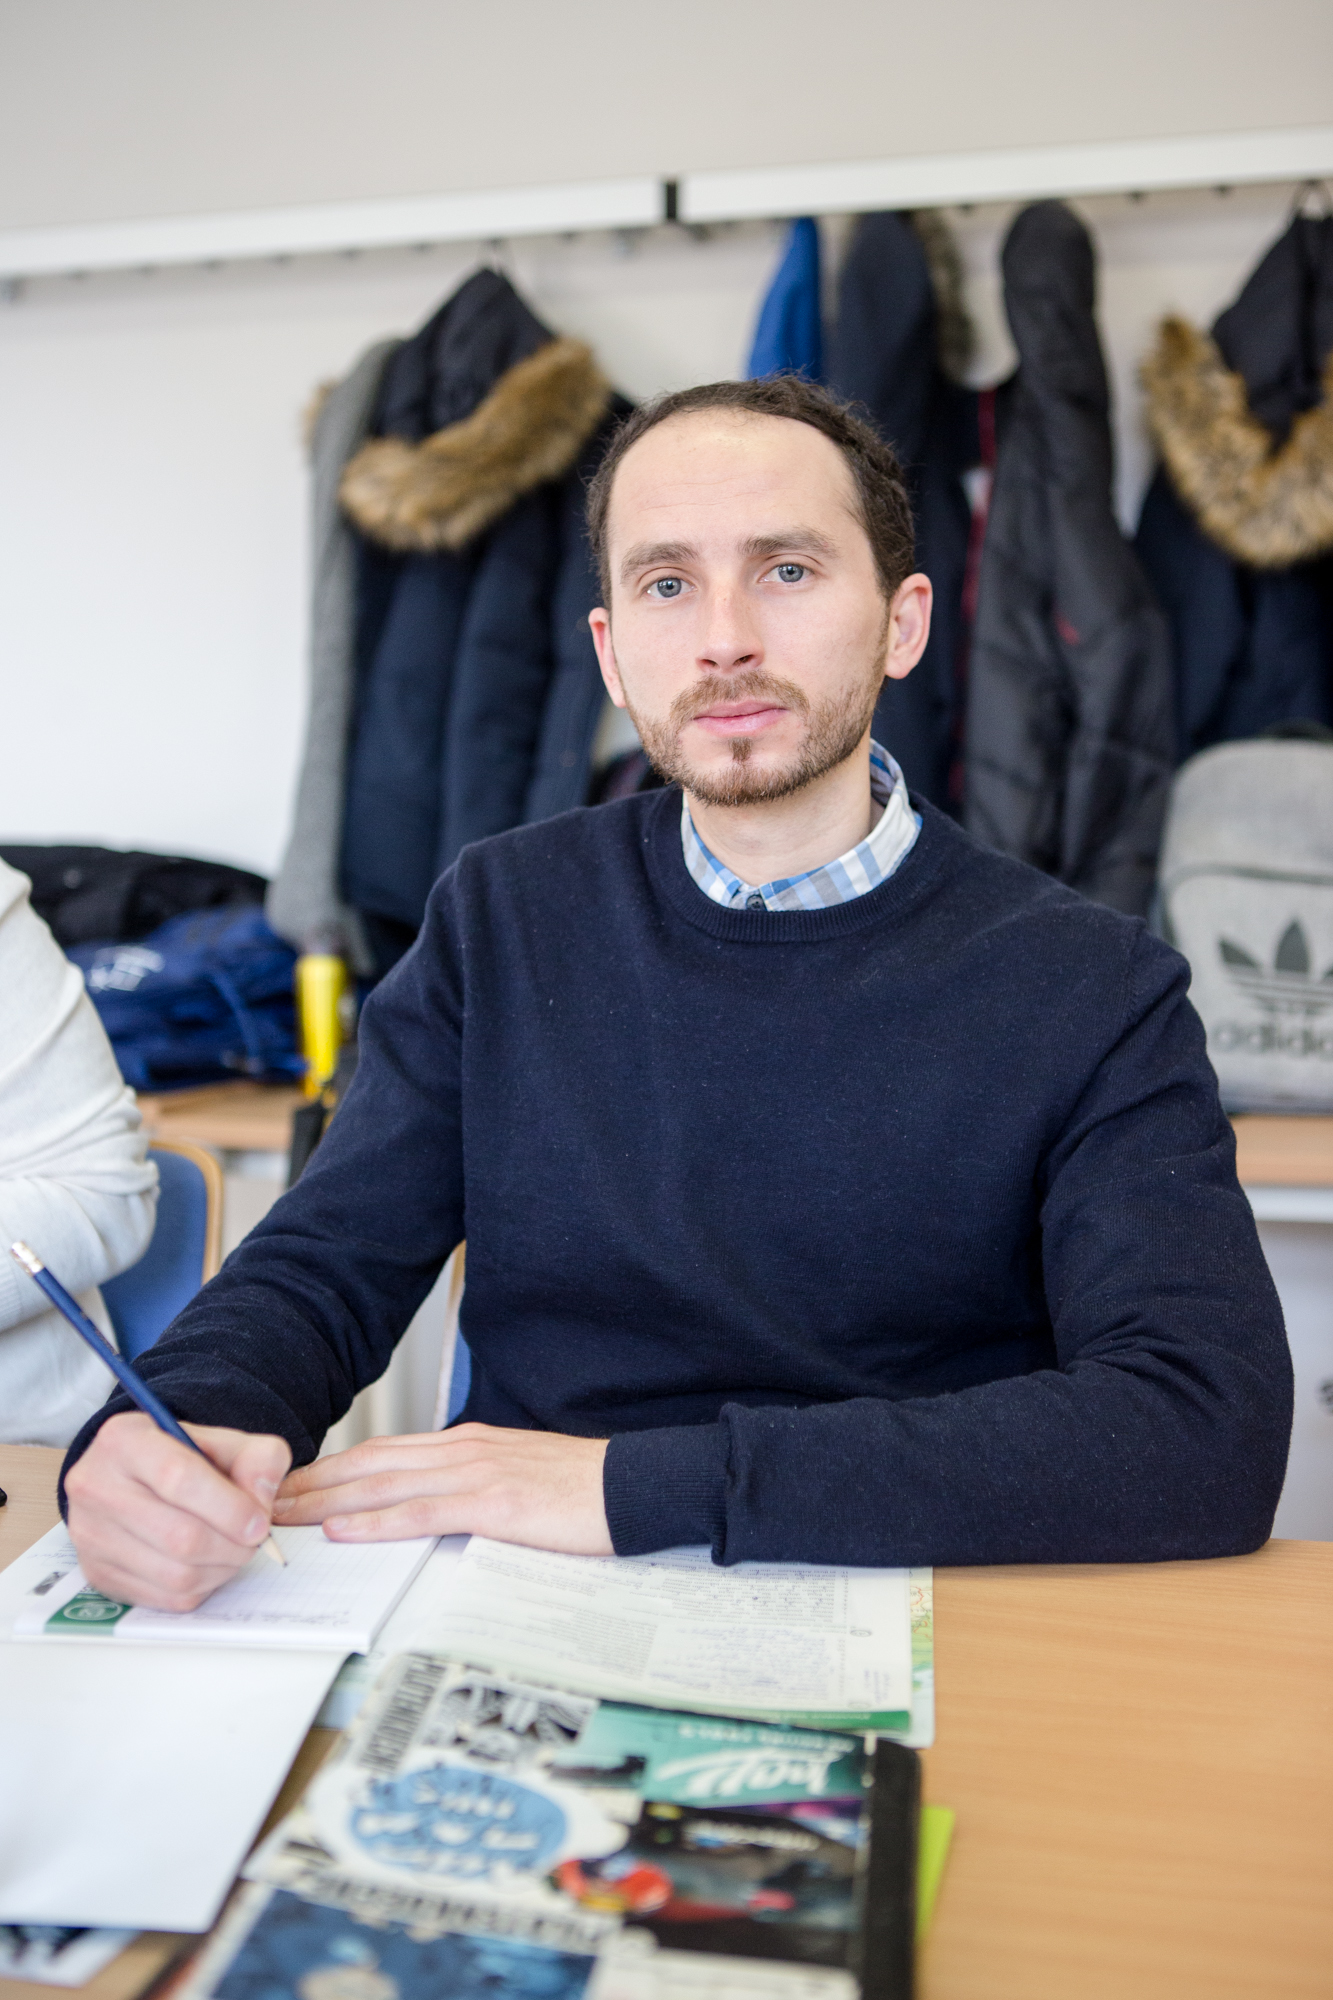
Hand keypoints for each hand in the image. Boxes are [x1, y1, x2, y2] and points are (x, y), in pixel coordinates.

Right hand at [65, 1412, 291, 1610]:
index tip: (259, 1523)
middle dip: (232, 1545)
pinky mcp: (96, 1574)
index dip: (230, 1507)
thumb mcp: (218, 1440)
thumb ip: (256, 1458)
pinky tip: (208, 1565)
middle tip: (253, 1539)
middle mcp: (95, 1487)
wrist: (121, 1478)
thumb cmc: (175, 1457)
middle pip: (179, 1537)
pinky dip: (201, 1587)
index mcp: (124, 1440)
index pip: (178, 1478)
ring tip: (233, 1550)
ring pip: (175, 1575)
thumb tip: (262, 1500)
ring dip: (221, 1570)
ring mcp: (90, 1535)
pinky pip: (166, 1598)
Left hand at [274, 1423, 611, 1554]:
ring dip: (324, 1501)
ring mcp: (476, 1473)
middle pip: (369, 1464)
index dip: (331, 1469)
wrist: (633, 1483)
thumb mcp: (516, 1480)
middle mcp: (462, 1449)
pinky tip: (342, 1531)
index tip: (290, 1485)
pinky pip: (421, 1512)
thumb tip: (430, 1508)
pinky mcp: (493, 1503)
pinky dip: (375, 1520)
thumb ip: (471, 1487)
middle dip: (310, 1482)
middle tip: (260, 1500)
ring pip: (382, 1484)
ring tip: (279, 1515)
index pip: (383, 1454)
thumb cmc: (581, 1489)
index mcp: (466, 1444)